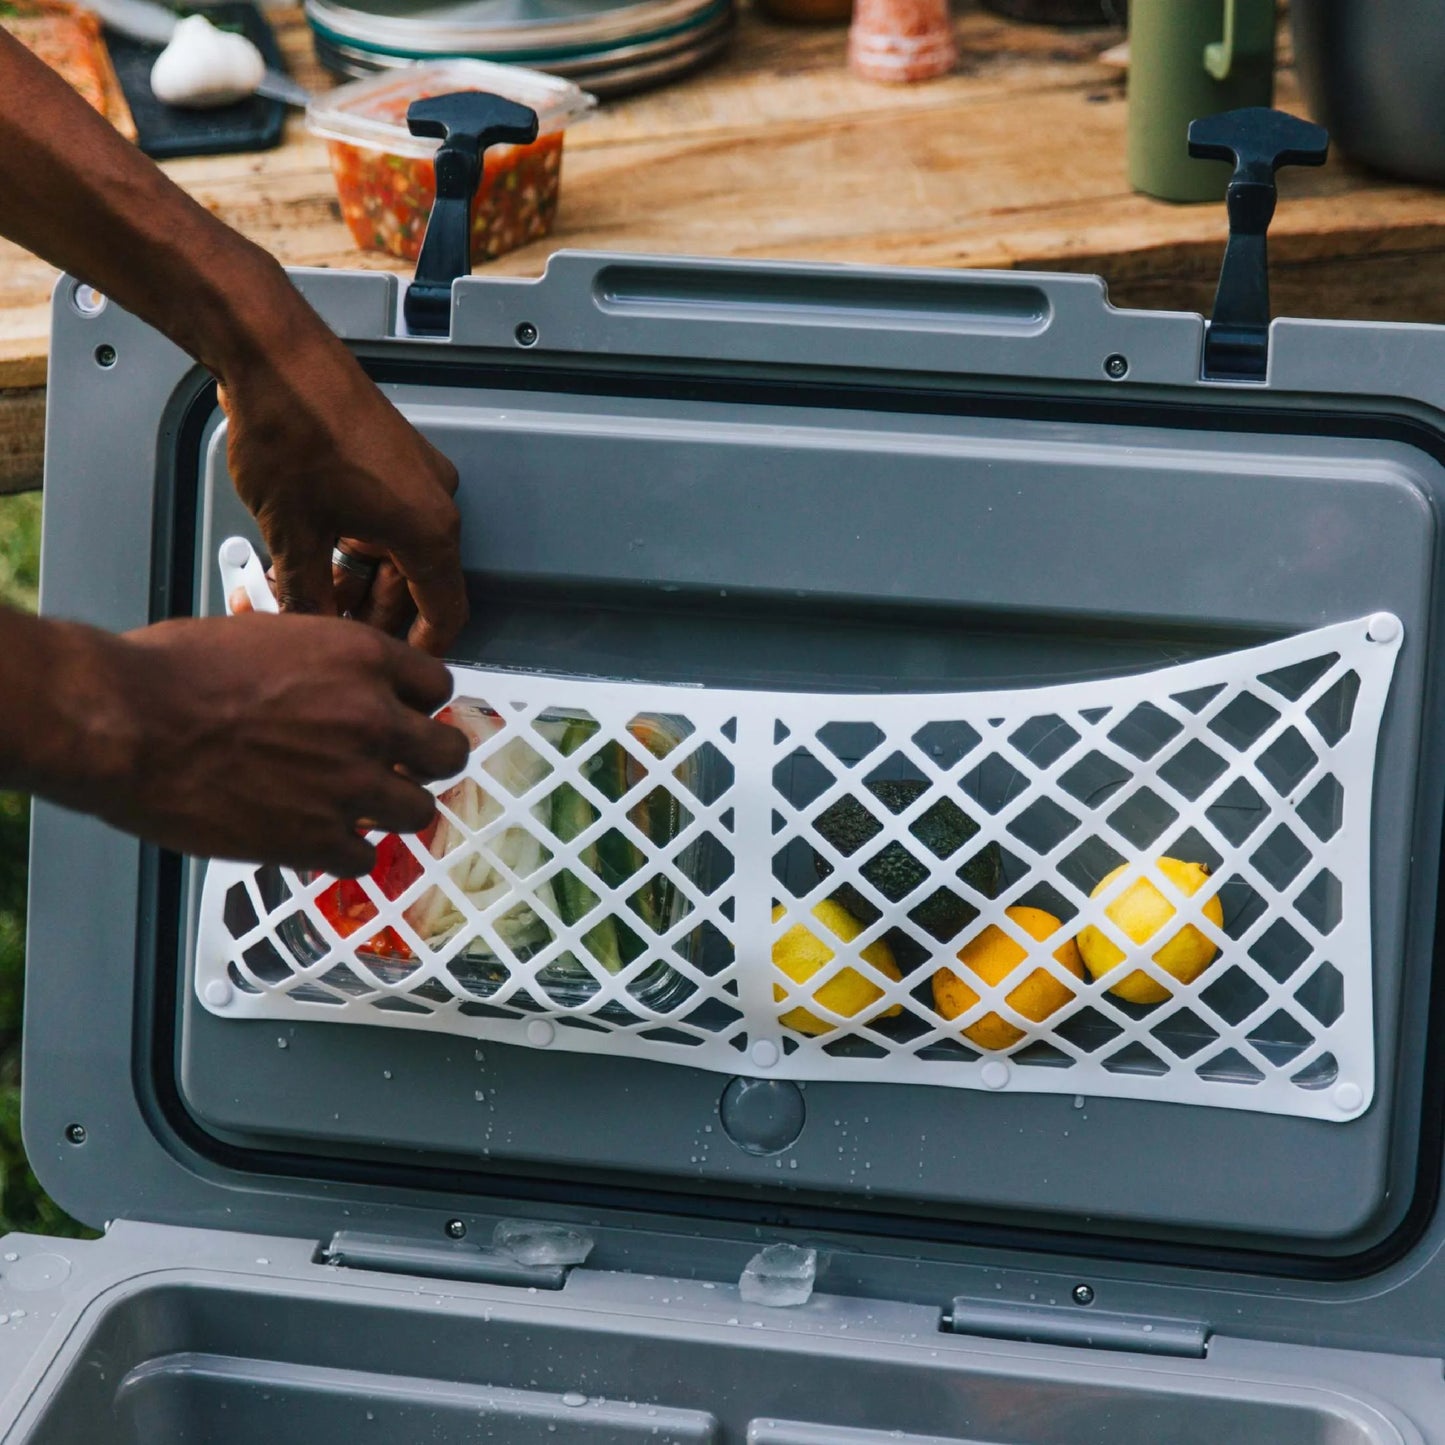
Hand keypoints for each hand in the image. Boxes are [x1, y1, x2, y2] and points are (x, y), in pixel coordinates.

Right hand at [68, 614, 469, 875]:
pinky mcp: (317, 838)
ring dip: (392, 812)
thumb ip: (316, 664)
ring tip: (359, 810)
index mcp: (361, 656)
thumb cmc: (171, 671)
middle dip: (428, 763)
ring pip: (418, 811)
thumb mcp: (264, 636)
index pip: (438, 686)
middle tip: (403, 770)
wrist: (126, 724)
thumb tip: (324, 681)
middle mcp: (371, 718)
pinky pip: (364, 858)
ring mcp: (350, 782)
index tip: (407, 719)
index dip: (421, 707)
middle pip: (448, 754)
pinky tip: (317, 840)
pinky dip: (344, 853)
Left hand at [217, 311, 467, 654]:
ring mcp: (417, 474)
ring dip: (361, 580)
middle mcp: (435, 501)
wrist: (274, 353)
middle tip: (335, 636)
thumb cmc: (292, 429)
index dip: (423, 650)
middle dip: (376, 615)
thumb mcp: (293, 534)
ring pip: (398, 551)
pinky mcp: (393, 454)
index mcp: (428, 530)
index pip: (446, 612)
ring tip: (312, 596)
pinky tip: (317, 554)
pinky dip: (359, 543)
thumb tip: (309, 627)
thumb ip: (308, 596)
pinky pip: (387, 517)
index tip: (404, 672)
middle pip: (418, 583)